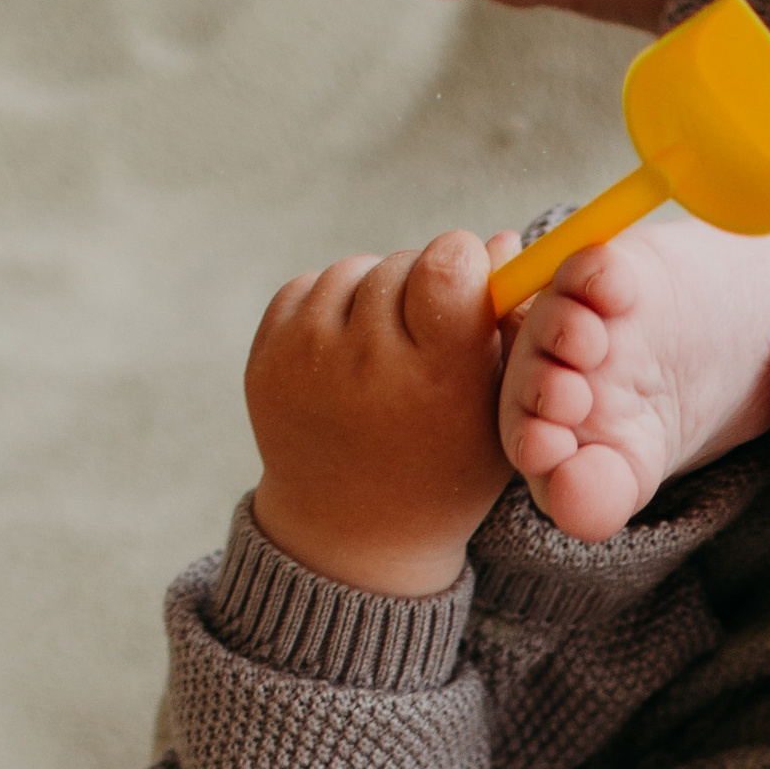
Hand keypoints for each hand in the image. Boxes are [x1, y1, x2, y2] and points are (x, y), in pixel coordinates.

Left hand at [246, 232, 509, 595]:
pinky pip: (309, 286)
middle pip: (402, 262)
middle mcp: (364, 366)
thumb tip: (499, 236)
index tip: (465, 289)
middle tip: (426, 340)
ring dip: (376, 295)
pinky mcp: (264, 359)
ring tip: (388, 352)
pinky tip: (351, 357)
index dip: (461, 262)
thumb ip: (505, 325)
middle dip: (422, 285)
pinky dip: (334, 309)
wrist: (353, 532)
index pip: (446, 261)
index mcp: (436, 382)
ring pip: (354, 270)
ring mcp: (305, 361)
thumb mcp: (495, 410)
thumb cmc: (445, 465)